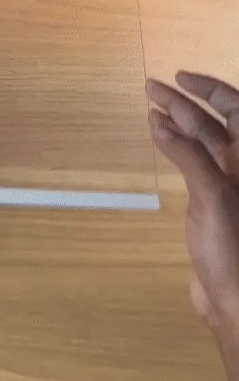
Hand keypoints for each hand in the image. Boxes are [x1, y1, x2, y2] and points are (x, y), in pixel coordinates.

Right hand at [147, 71, 238, 380]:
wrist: (236, 303)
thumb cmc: (235, 251)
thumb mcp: (212, 195)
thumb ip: (187, 155)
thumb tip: (161, 120)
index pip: (237, 109)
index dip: (211, 89)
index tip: (180, 76)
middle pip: (217, 123)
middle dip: (185, 103)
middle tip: (152, 88)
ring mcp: (230, 185)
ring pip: (203, 143)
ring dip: (177, 124)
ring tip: (150, 108)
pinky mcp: (214, 204)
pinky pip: (194, 165)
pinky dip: (175, 149)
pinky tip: (158, 138)